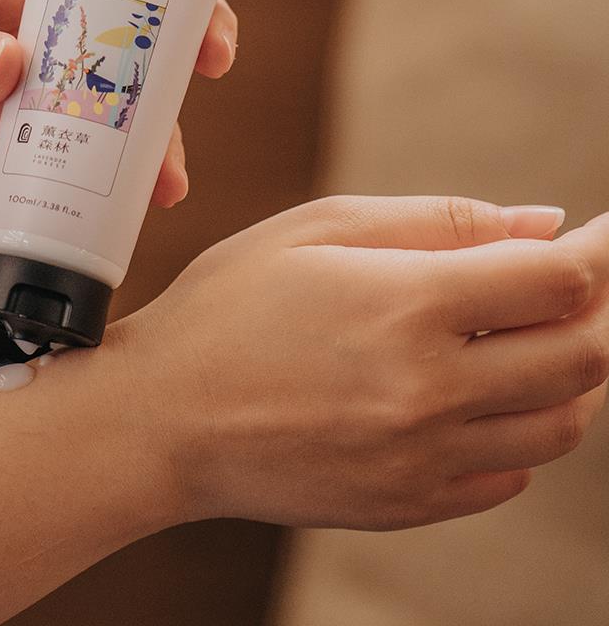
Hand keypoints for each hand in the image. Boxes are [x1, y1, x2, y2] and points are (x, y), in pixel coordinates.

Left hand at [0, 0, 272, 201]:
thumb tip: (14, 66)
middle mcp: (24, 12)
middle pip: (123, 14)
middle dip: (177, 35)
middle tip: (214, 59)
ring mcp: (29, 78)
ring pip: (110, 92)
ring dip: (150, 123)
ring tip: (169, 168)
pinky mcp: (17, 137)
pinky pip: (76, 151)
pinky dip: (110, 174)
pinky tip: (136, 196)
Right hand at [113, 196, 608, 529]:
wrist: (162, 420)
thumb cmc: (226, 308)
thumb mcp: (313, 230)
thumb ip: (436, 220)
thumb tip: (543, 222)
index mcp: (408, 306)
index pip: (563, 282)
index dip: (601, 252)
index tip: (605, 234)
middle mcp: (431, 390)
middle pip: (585, 354)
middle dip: (594, 310)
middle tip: (572, 283)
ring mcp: (425, 458)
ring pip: (563, 422)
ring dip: (565, 373)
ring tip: (518, 336)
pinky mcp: (410, 504)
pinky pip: (510, 474)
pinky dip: (517, 429)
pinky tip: (469, 394)